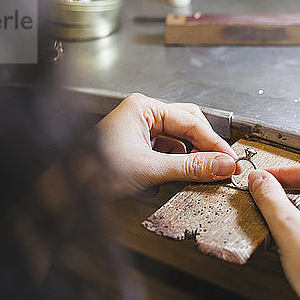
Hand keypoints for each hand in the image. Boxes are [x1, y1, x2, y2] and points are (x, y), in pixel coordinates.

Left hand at [96, 93, 237, 197]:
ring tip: (201, 174)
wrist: (69, 191)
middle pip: (187, 127)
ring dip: (188, 160)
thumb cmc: (93, 171)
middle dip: (203, 148)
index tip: (230, 161)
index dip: (214, 143)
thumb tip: (221, 165)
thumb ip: (190, 167)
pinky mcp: (138, 150)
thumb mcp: (150, 169)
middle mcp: (142, 116)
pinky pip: (166, 155)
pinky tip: (175, 179)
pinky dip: (174, 168)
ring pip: (178, 143)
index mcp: (143, 108)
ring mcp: (140, 133)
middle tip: (222, 165)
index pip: (191, 121)